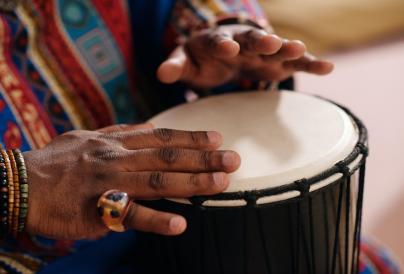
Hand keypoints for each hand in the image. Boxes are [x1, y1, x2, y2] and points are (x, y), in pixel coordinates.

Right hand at [23, 123, 239, 239]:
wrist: (20, 183)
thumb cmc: (57, 161)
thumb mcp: (88, 137)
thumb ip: (120, 134)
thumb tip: (149, 129)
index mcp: (114, 141)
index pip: (161, 136)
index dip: (191, 137)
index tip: (217, 137)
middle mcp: (115, 158)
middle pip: (167, 157)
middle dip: (203, 158)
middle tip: (234, 159)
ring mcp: (107, 183)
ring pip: (156, 182)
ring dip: (191, 184)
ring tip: (221, 184)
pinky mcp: (95, 211)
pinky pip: (130, 216)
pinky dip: (156, 220)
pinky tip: (180, 225)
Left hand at [157, 24, 333, 87]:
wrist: (220, 54)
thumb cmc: (199, 59)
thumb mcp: (184, 62)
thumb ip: (174, 66)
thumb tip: (161, 73)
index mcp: (215, 40)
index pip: (218, 40)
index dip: (222, 44)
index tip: (228, 48)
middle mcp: (241, 41)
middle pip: (252, 39)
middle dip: (261, 41)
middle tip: (270, 43)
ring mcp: (261, 50)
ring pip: (277, 47)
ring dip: (288, 49)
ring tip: (302, 51)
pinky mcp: (276, 60)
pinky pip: (294, 61)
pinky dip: (309, 63)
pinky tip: (327, 68)